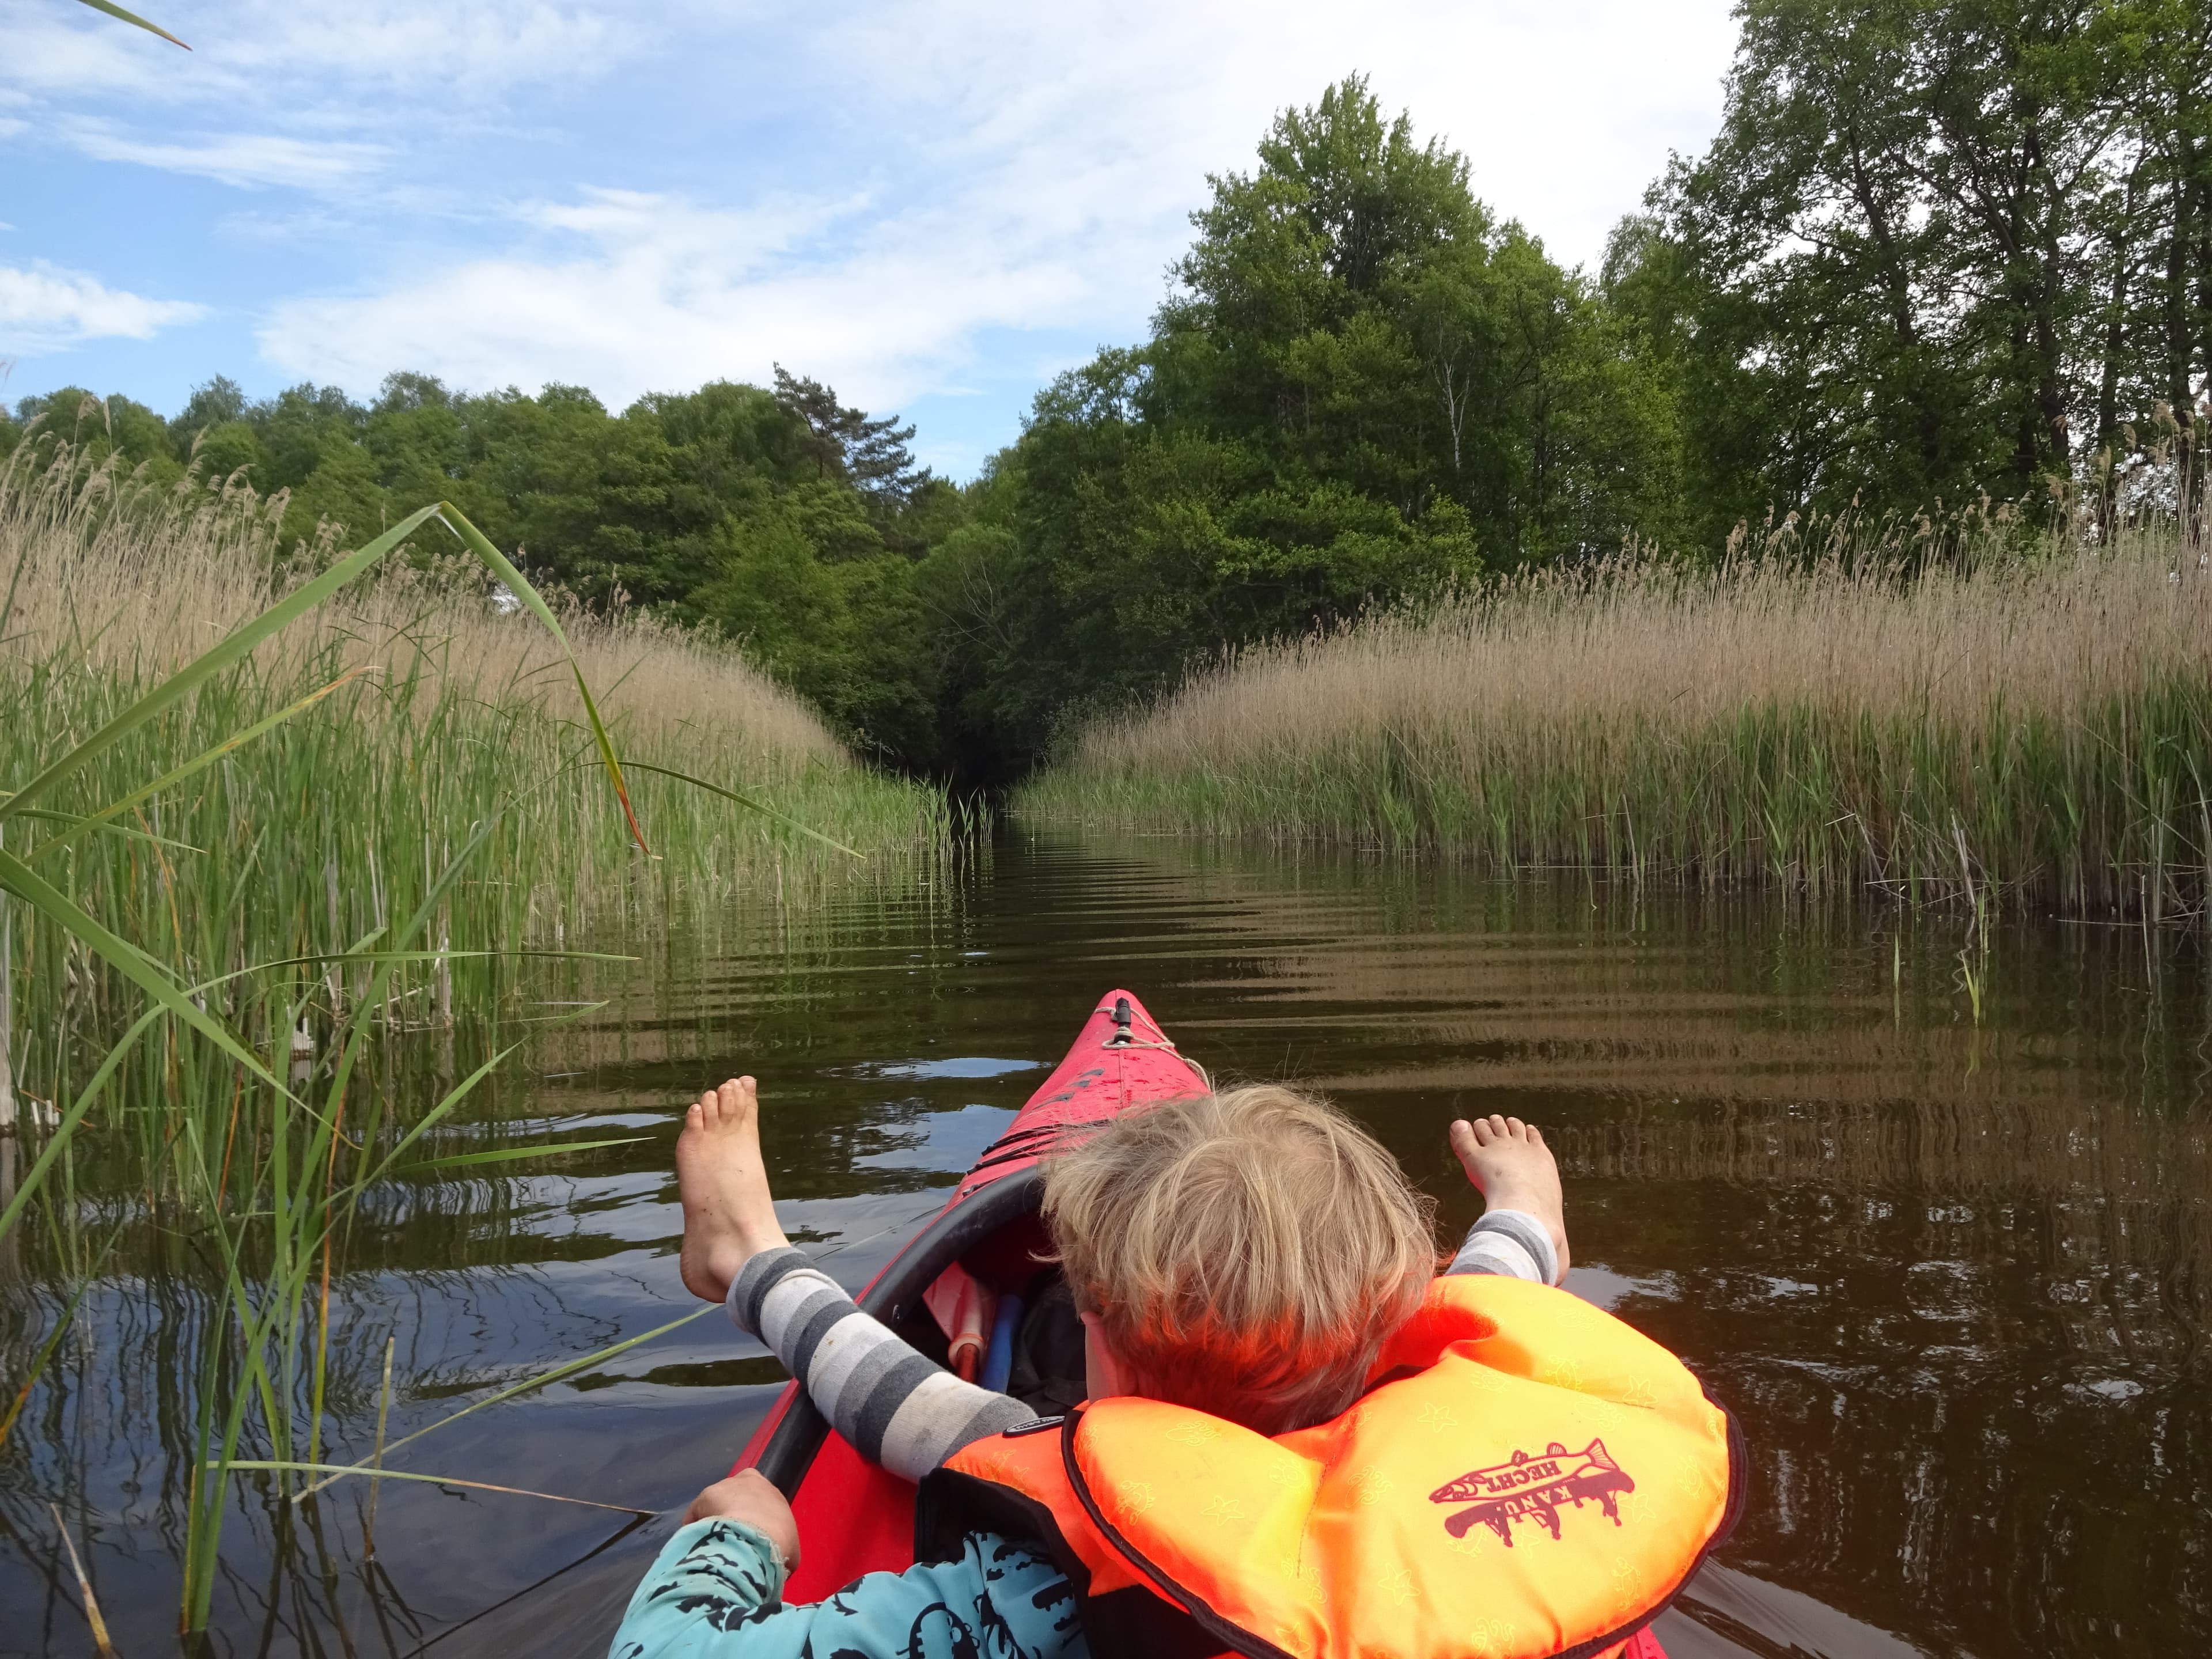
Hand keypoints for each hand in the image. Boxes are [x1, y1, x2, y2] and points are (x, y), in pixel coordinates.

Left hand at [684, 1469, 800, 1571]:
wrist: (757, 1540)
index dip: (753, 1520)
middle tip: (732, 1545)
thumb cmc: (779, 1543)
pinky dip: (694, 1532)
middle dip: (732, 1518)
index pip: (757, 1500)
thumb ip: (778, 1550)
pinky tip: (699, 1549)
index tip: (750, 1538)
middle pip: (734, 1499)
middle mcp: (745, 1481)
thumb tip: (770, 1563)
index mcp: (768, 1490)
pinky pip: (695, 1517)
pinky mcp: (703, 1497)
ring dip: (713, 1525)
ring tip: (714, 1551)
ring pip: (714, 1507)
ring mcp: (723, 1487)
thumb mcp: (789, 1551)